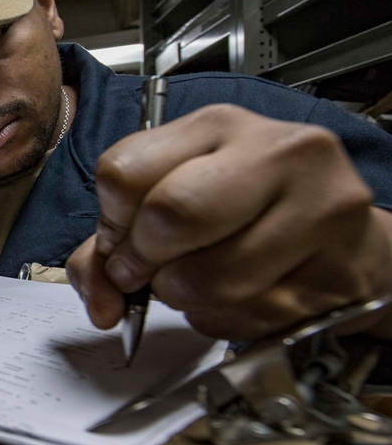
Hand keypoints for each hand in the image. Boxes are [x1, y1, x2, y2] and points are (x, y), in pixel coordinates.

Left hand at [65, 104, 391, 340]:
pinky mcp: (338, 270)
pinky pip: (246, 316)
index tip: (119, 239)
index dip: (111, 222)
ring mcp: (318, 210)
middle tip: (146, 273)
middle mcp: (277, 154)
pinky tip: (242, 296)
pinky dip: (226, 319)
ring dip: (184, 299)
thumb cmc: (251, 213)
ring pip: (205, 280)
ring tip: (198, 282)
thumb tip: (99, 298)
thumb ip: (112, 244)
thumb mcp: (174, 198)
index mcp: (220, 125)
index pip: (126, 171)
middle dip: (142, 261)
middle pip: (170, 215)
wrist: (344, 242)